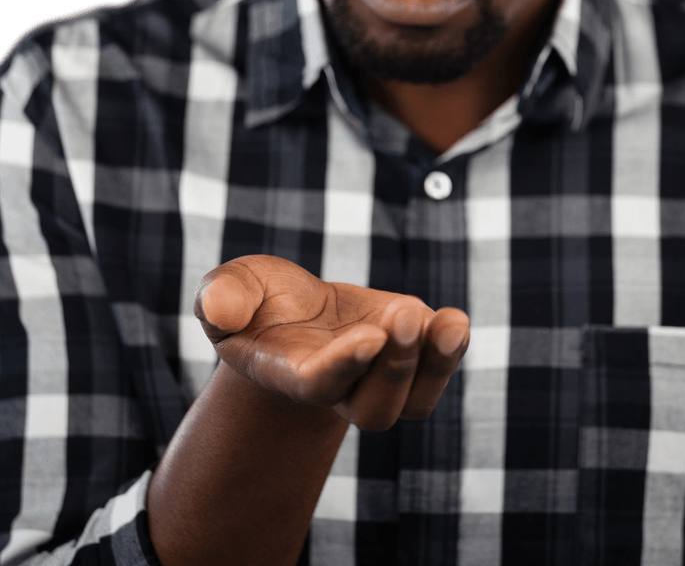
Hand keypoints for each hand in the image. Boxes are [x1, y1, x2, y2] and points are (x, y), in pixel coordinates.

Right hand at [194, 255, 469, 432]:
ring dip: (433, 365)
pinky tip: (454, 321)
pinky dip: (450, 351)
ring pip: (412, 402)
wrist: (294, 313)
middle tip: (403, 315)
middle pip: (374, 409)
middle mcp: (338, 389)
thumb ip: (221, 297)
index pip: (320, 384)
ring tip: (447, 322)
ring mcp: (377, 378)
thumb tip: (220, 307)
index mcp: (289, 374)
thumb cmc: (258, 300)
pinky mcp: (409, 357)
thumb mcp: (233, 286)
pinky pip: (436, 373)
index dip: (346, 365)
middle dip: (395, 367)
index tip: (370, 336)